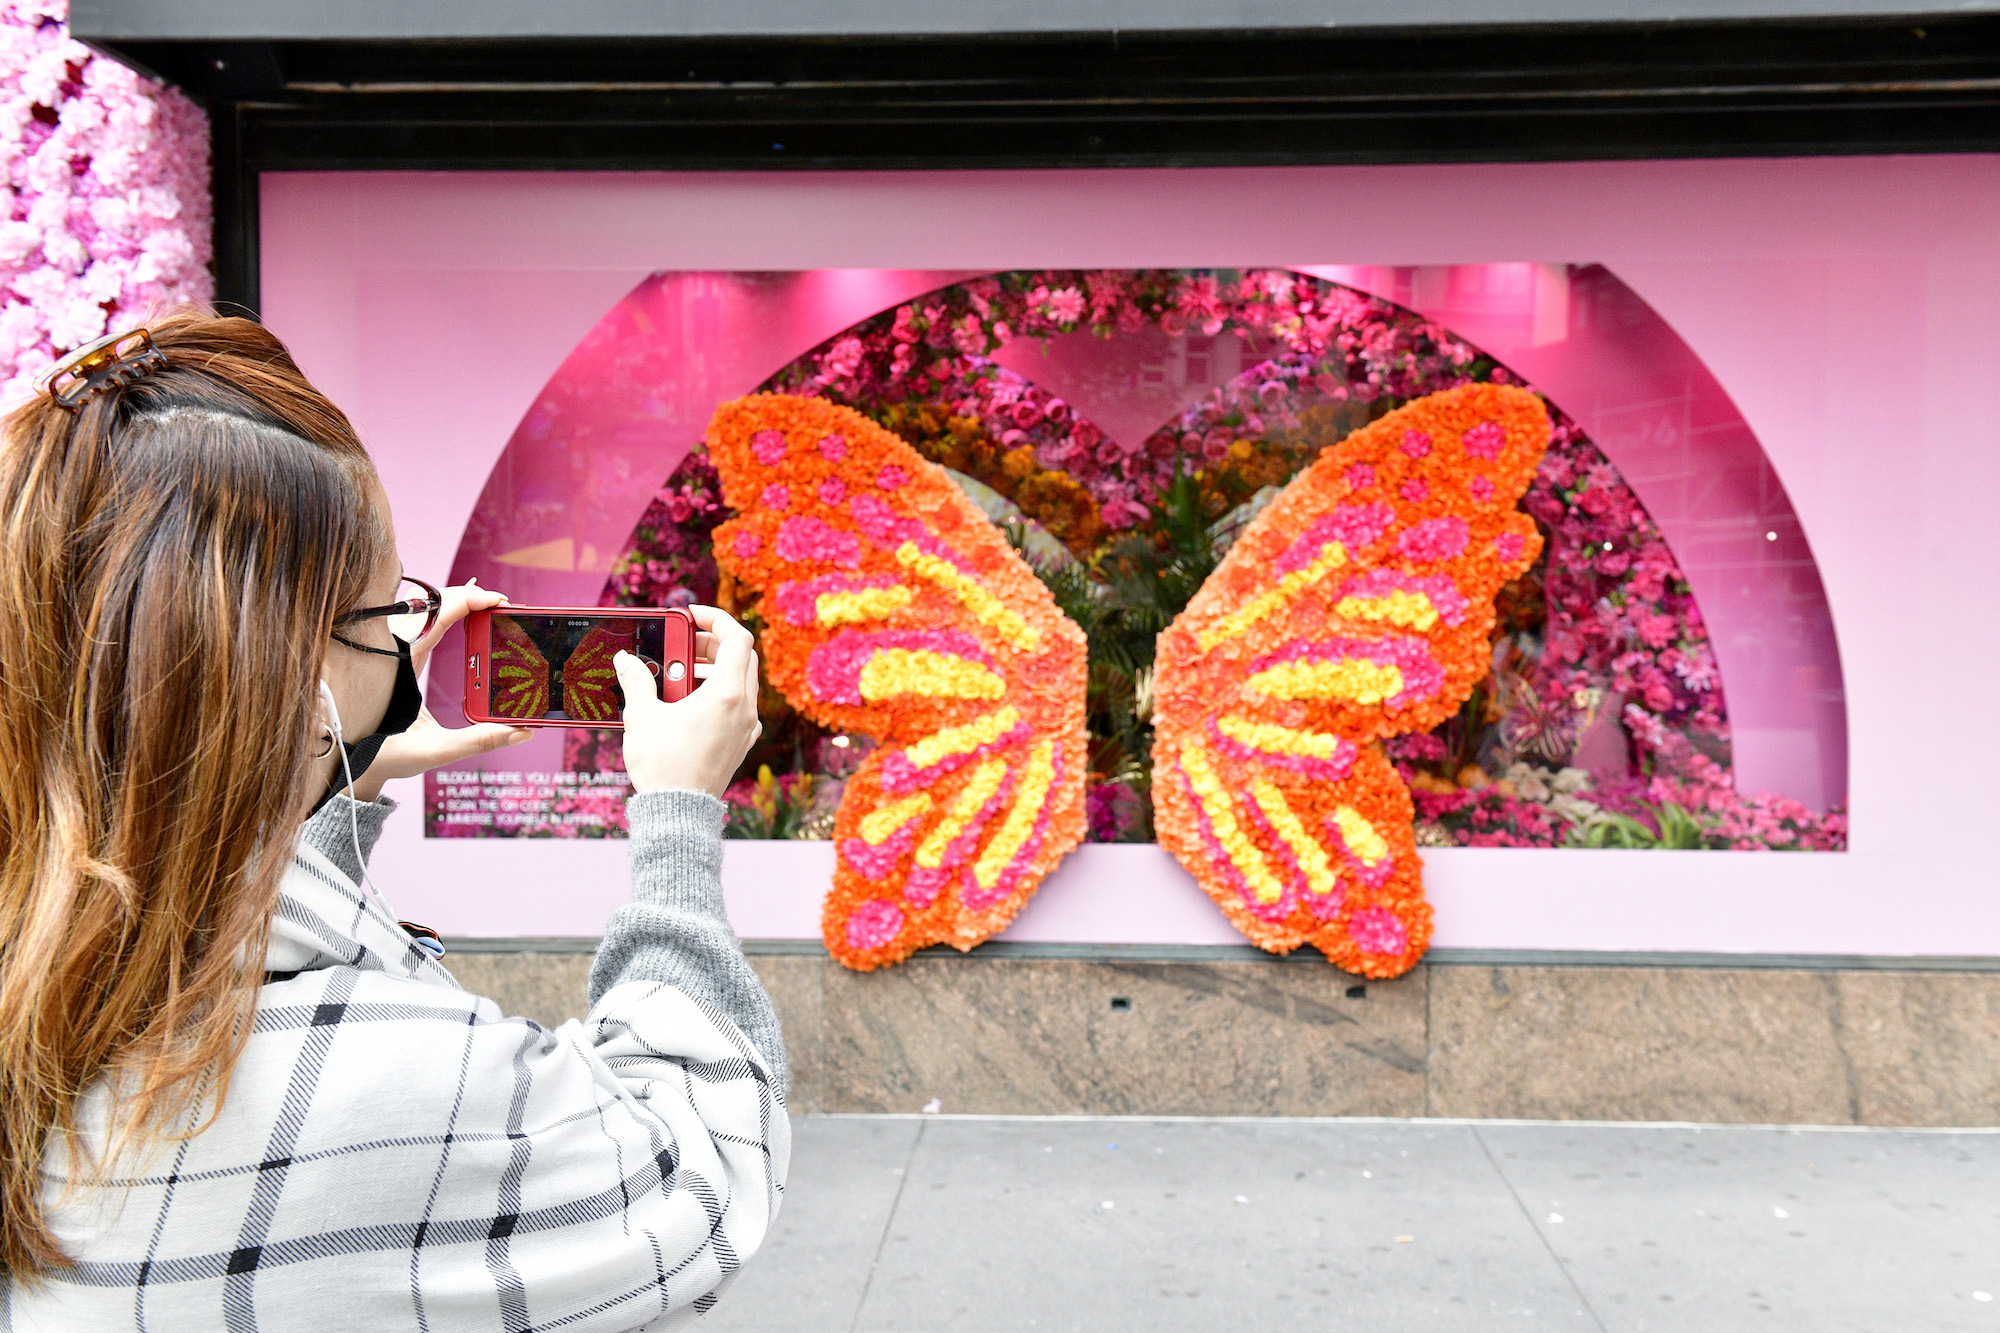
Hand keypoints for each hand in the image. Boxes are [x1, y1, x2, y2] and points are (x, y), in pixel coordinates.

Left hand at [347, 579, 530, 800]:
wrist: (353, 760)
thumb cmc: (384, 754)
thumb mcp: (435, 750)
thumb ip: (478, 741)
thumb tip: (521, 732)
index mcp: (402, 664)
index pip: (437, 616)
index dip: (468, 600)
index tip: (497, 601)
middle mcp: (397, 651)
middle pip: (435, 605)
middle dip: (470, 596)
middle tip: (502, 604)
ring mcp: (397, 652)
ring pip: (428, 611)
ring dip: (459, 602)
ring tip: (490, 605)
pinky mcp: (400, 658)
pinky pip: (425, 624)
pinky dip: (448, 613)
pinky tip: (467, 612)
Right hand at [615, 605, 761, 797]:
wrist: (679, 812)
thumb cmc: (663, 765)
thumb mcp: (642, 716)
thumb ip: (637, 681)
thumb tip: (626, 660)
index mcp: (728, 695)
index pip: (738, 638)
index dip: (717, 619)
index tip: (692, 616)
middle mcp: (745, 709)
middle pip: (742, 657)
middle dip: (713, 643)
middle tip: (683, 642)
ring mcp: (746, 728)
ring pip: (742, 681)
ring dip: (715, 668)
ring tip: (681, 672)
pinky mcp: (740, 743)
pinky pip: (738, 705)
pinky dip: (719, 692)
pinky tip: (689, 701)